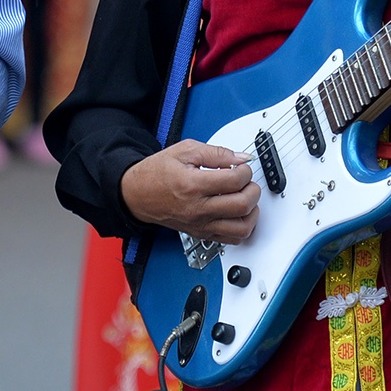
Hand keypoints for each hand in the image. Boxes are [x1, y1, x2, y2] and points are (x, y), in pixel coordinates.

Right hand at [120, 140, 259, 242]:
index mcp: (193, 185)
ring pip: (241, 228)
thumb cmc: (158, 172)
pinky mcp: (202, 234)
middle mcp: (198, 209)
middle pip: (242, 205)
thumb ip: (216, 153)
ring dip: (252, 212)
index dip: (245, 171)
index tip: (242, 167)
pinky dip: (242, 227)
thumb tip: (241, 158)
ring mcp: (200, 225)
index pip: (234, 181)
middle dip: (253, 190)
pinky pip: (231, 240)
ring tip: (246, 198)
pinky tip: (238, 213)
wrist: (137, 194)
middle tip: (247, 181)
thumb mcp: (185, 150)